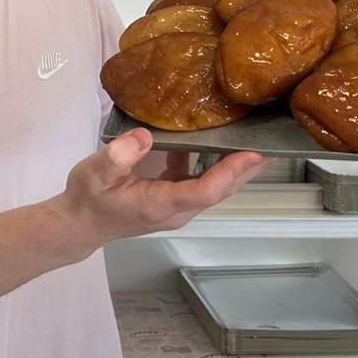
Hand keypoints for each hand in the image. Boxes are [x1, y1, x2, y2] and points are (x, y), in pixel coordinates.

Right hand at [54, 128, 270, 250]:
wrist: (81, 222)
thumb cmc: (88, 198)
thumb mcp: (93, 174)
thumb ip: (117, 156)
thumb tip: (145, 135)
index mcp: (161, 204)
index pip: (206, 191)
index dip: (232, 172)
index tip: (253, 152)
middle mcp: (178, 207)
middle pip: (222, 189)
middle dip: (249, 167)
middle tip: (276, 141)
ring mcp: (179, 202)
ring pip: (218, 185)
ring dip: (241, 165)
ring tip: (264, 137)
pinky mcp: (175, 192)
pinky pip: (205, 177)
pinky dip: (221, 160)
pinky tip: (231, 136)